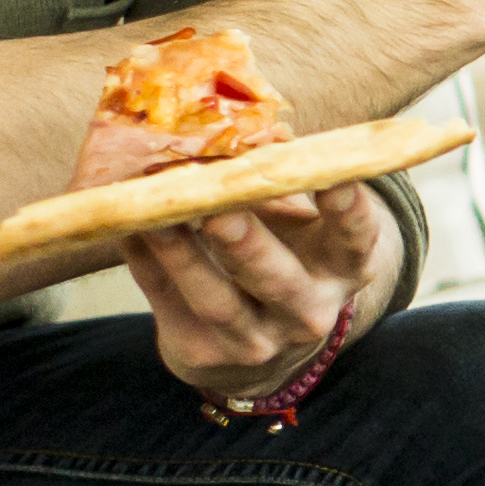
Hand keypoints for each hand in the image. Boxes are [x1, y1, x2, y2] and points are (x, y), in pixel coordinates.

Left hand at [125, 180, 385, 400]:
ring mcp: (257, 342)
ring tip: (154, 216)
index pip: (355, 240)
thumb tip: (245, 132)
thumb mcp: (298, 224)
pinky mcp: (204, 353)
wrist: (255, 341)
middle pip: (278, 281)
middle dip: (246, 246)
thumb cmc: (283, 254)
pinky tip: (129, 230)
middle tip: (219, 211)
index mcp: (343, 270)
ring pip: (217, 300)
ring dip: (182, 255)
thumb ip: (277, 186)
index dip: (347, 210)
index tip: (334, 175)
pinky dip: (147, 265)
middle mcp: (309, 313)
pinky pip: (168, 304)